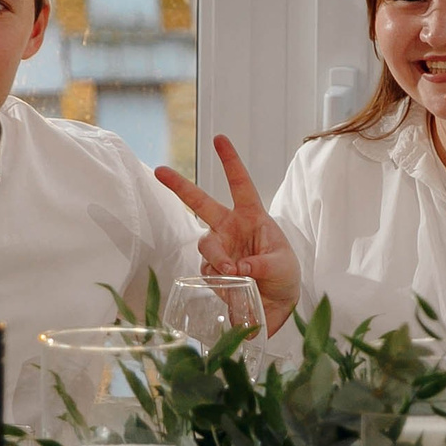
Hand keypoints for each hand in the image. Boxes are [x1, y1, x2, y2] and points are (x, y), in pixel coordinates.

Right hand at [154, 135, 301, 333]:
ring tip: (233, 274)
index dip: (230, 162)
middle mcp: (230, 228)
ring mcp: (220, 249)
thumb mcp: (282, 264)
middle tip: (160, 170)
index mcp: (252, 217)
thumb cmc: (284, 276)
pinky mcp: (212, 271)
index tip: (219, 139)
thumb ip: (260, 264)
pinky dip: (220, 279)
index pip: (240, 184)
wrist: (276, 306)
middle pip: (200, 203)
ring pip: (206, 246)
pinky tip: (233, 286)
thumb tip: (237, 268)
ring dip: (218, 259)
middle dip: (179, 186)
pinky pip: (208, 271)